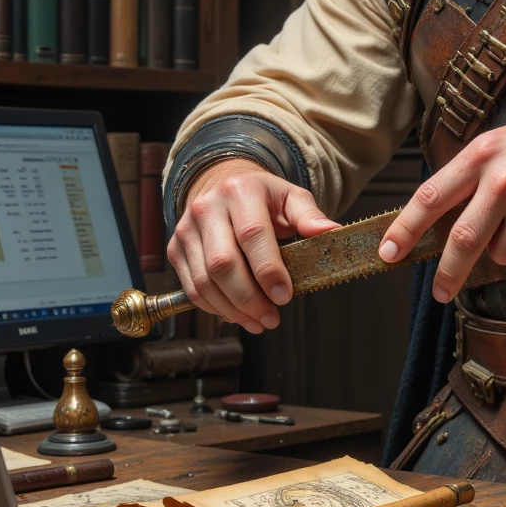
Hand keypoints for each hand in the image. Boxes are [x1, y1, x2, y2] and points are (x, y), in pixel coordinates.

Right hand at [167, 158, 337, 332]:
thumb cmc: (261, 197)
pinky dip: (215, 308)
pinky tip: (237, 314)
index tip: (284, 296)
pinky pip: (191, 289)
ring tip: (259, 322)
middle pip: (222, 264)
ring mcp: (186, 230)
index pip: (252, 235)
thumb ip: (310, 215)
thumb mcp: (290, 198)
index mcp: (240, 191)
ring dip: (232, 310)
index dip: (268, 270)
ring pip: (204, 282)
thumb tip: (331, 231)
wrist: (221, 184)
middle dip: (249, 299)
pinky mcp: (175, 249)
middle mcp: (207, 208)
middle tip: (272, 318)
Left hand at [378, 107, 505, 302]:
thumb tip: (439, 215)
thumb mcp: (505, 141)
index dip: (405, 228)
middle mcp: (503, 181)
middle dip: (447, 272)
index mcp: (483, 154)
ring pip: (500, 254)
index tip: (389, 251)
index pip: (432, 197)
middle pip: (462, 240)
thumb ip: (473, 173)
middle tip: (439, 290)